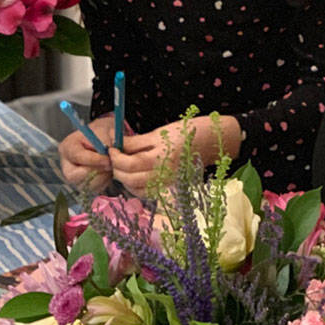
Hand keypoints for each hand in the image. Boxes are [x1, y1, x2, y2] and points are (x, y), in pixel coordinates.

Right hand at [58, 113, 114, 193]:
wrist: (103, 140)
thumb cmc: (101, 135)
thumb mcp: (102, 134)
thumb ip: (103, 145)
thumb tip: (108, 159)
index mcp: (67, 147)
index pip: (77, 156)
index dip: (94, 160)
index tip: (108, 160)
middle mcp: (66, 164)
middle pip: (74, 176)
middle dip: (95, 171)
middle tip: (109, 165)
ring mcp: (73, 177)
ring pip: (85, 185)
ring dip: (102, 177)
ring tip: (110, 166)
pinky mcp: (83, 185)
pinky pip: (94, 189)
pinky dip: (104, 182)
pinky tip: (108, 171)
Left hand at [109, 115, 241, 197]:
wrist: (213, 141)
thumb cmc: (188, 131)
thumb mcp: (160, 132)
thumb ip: (137, 141)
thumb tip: (117, 145)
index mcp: (162, 155)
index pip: (129, 163)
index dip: (115, 157)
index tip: (111, 148)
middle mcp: (165, 172)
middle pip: (130, 178)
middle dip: (116, 169)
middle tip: (113, 157)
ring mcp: (168, 182)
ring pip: (136, 188)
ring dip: (124, 179)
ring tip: (121, 166)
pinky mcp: (170, 187)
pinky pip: (147, 193)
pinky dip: (135, 187)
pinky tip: (134, 176)